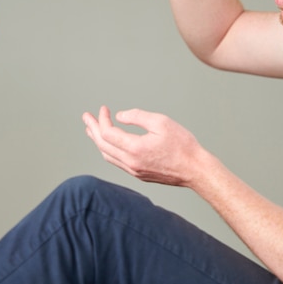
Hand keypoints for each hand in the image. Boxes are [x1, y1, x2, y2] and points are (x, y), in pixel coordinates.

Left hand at [82, 106, 204, 186]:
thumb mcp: (161, 122)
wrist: (196, 170)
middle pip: (102, 145)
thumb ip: (137, 116)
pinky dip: (109, 150)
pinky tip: (110, 144)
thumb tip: (120, 117)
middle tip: (86, 117)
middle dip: (92, 129)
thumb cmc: (183, 145)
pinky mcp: (140, 175)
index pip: (107, 133)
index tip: (104, 108)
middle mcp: (131, 162)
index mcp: (135, 148)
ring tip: (92, 130)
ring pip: (108, 156)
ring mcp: (134, 171)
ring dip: (98, 141)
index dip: (101, 119)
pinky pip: (117, 162)